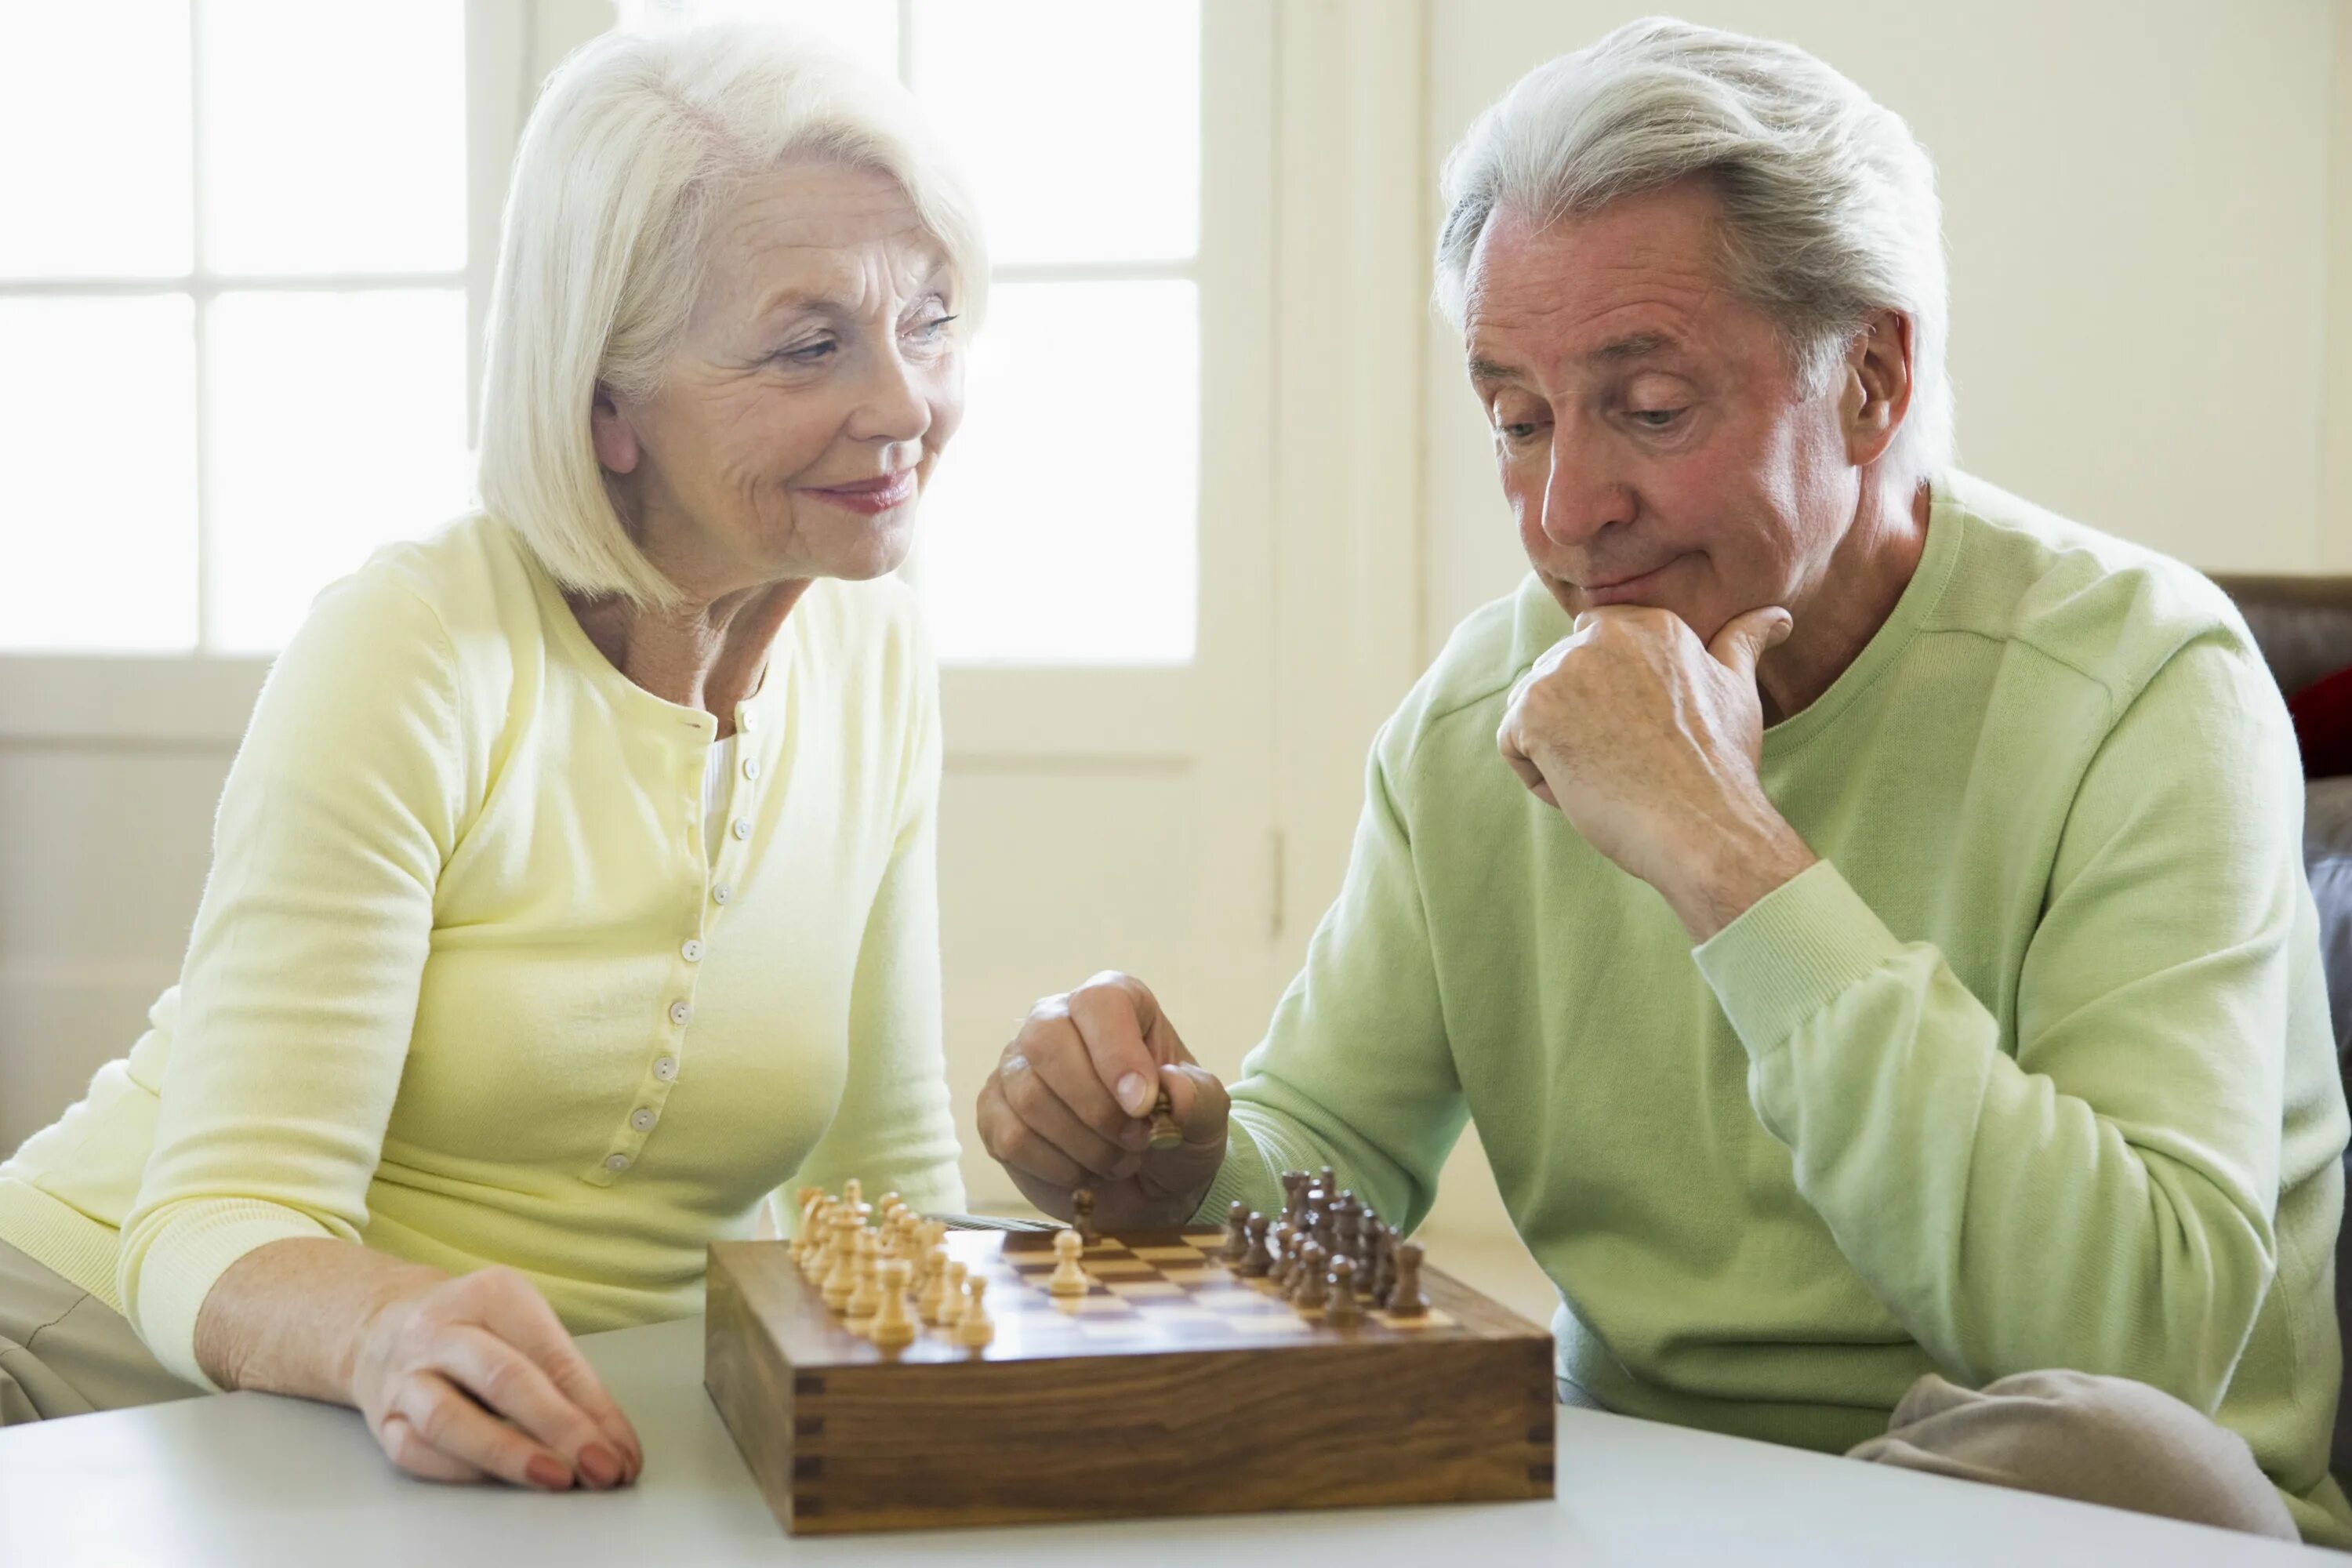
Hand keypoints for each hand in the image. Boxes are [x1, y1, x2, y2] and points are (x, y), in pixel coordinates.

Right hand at [348, 1266, 643, 1490]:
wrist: (383, 1326)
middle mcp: (440, 1330)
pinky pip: (417, 1450)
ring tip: (556, 1478)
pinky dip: (462, 1471)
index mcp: (491, 1295)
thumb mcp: (524, 1325)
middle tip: (599, 1465)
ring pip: (449, 1418)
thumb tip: (611, 1442)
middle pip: (503, 1378)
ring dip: (508, 1454)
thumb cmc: (475, 1329)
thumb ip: (565, 1376)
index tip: (622, 1449)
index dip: (592, 1407)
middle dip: (559, 1427)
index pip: (550, 1354)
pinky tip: (500, 1482)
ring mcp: (404, 1375)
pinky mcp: (382, 1418)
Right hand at [976, 971, 1229, 1227]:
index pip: (1098, 1004)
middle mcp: (1055, 1020)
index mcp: (1113, 1002)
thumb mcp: (1206, 1117)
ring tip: (1119, 1160)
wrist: (1149, 1182)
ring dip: (1084, 1144)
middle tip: (1136, 1142)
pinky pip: (1011, 1137)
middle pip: (1047, 1042)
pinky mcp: (995, 1111)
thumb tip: (1169, 1088)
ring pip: (1030, 1096)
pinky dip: (1056, 1166)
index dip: (1117, 1054)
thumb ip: (1198, 1097)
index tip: (1143, 1105)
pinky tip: (1084, 1172)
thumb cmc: (1175, 1132)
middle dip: (1096, 1107)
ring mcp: (1017, 1065)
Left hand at [1496, 604, 1815, 939]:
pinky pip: (1514, 745)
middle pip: (1558, 682)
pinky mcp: (1531, 710)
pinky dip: (1541, 779)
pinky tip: (1589, 789)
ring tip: (1614, 774)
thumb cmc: (1722, 766)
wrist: (1705, 827)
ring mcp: (1562, 669)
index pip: (1592, 653)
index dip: (1610, 704)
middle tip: (1635, 761)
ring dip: (1560, 751)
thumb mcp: (1738, 690)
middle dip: (1582, 727)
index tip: (1648, 735)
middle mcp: (1601, 633)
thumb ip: (1744, 642)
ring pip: (1532, 713)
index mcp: (1647, 622)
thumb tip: (1779, 616)